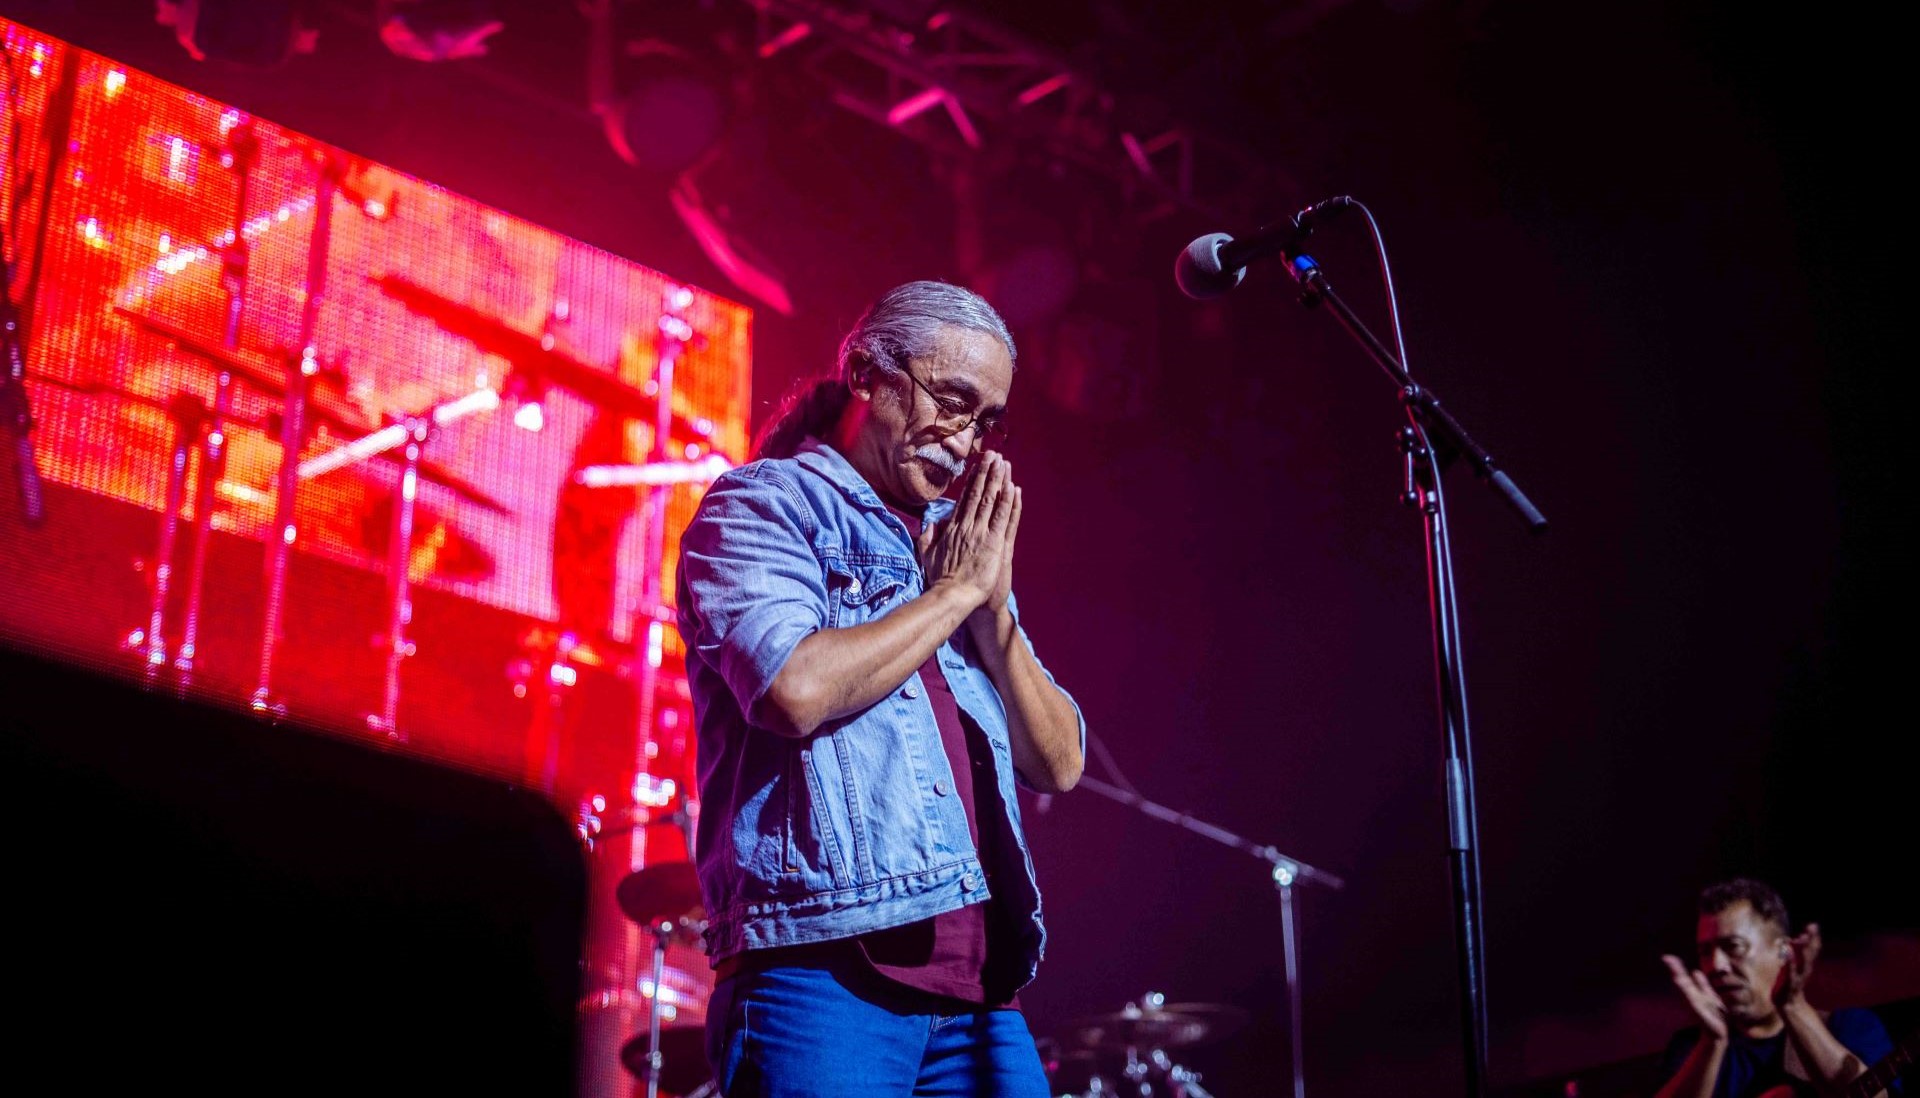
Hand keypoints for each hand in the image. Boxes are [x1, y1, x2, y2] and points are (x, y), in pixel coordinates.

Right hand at [918, 451, 1015, 610]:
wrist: (952, 595)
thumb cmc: (940, 580)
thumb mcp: (927, 556)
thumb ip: (928, 537)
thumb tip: (930, 523)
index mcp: (952, 529)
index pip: (964, 500)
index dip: (972, 481)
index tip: (977, 467)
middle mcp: (966, 525)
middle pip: (978, 494)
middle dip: (986, 472)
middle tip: (992, 454)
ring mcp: (980, 532)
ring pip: (990, 500)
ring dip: (997, 480)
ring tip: (1003, 462)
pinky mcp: (993, 541)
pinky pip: (1002, 516)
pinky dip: (1008, 500)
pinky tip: (1013, 486)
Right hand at [1663, 954, 1728, 1041]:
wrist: (1717, 1034)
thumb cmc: (1713, 1014)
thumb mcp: (1709, 996)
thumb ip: (1702, 985)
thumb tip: (1695, 971)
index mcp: (1693, 992)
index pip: (1683, 977)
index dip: (1676, 967)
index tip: (1666, 957)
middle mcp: (1692, 998)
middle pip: (1682, 982)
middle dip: (1676, 971)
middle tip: (1667, 958)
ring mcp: (1695, 1006)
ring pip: (1687, 992)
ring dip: (1681, 983)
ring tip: (1674, 973)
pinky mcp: (1701, 1015)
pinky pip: (1695, 1006)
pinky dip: (1690, 999)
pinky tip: (1687, 994)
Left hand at [1773, 923, 1819, 1007]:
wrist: (1789, 1006)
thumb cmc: (1789, 984)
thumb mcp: (1793, 968)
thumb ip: (1795, 955)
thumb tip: (1795, 939)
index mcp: (1806, 966)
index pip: (1812, 949)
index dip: (1814, 937)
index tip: (1814, 925)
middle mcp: (1804, 971)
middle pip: (1811, 953)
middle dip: (1812, 940)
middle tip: (1813, 926)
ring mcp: (1799, 977)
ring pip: (1804, 963)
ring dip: (1804, 950)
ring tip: (1803, 937)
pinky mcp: (1791, 984)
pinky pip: (1792, 973)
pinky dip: (1791, 963)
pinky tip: (1789, 954)